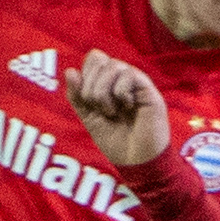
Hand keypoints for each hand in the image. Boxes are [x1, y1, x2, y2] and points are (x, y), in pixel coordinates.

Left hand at [65, 49, 167, 166]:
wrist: (136, 161)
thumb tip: (70, 70)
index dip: (85, 75)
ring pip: (113, 65)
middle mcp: (123, 79)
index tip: (87, 100)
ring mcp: (136, 83)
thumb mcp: (88, 117)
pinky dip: (121, 92)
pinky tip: (128, 107)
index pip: (93, 59)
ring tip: (112, 111)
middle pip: (99, 59)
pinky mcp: (149, 90)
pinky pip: (129, 74)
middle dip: (91, 85)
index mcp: (109, 83)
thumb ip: (77, 95)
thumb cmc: (115, 142)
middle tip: (99, 108)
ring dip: (104, 92)